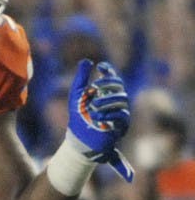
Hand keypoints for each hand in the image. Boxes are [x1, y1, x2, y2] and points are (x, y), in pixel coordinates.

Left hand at [66, 60, 132, 181]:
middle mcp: (114, 99)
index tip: (99, 67)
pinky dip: (110, 114)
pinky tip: (98, 116)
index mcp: (105, 91)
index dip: (108, 70)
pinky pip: (122, 115)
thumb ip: (81, 77)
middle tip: (93, 88)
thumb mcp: (76, 95)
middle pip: (118, 85)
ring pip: (121, 99)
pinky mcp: (121, 125)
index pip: (111, 76)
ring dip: (106, 100)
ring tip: (93, 106)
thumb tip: (87, 61)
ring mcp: (119, 111)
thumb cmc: (78, 116)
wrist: (78, 138)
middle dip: (106, 84)